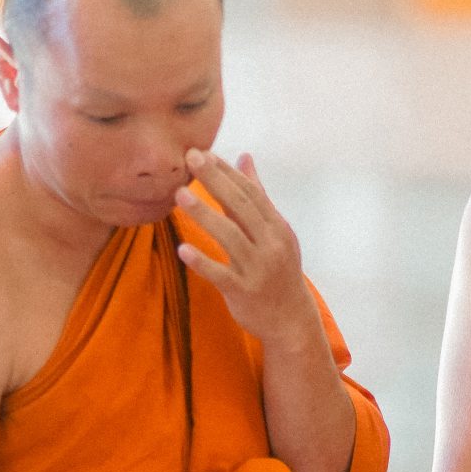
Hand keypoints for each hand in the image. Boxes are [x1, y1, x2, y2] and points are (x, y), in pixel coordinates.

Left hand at [174, 151, 318, 347]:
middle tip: (190, 159)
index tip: (203, 153)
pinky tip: (183, 250)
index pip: (251, 193)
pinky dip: (203, 262)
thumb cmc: (278, 269)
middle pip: (241, 207)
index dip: (227, 172)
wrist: (291, 319)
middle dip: (215, 181)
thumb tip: (244, 157)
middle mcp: (271, 245)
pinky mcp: (244, 292)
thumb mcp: (274, 231)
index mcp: (277, 227)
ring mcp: (258, 269)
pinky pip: (221, 275)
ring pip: (230, 237)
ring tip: (179, 195)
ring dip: (204, 215)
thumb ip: (257, 195)